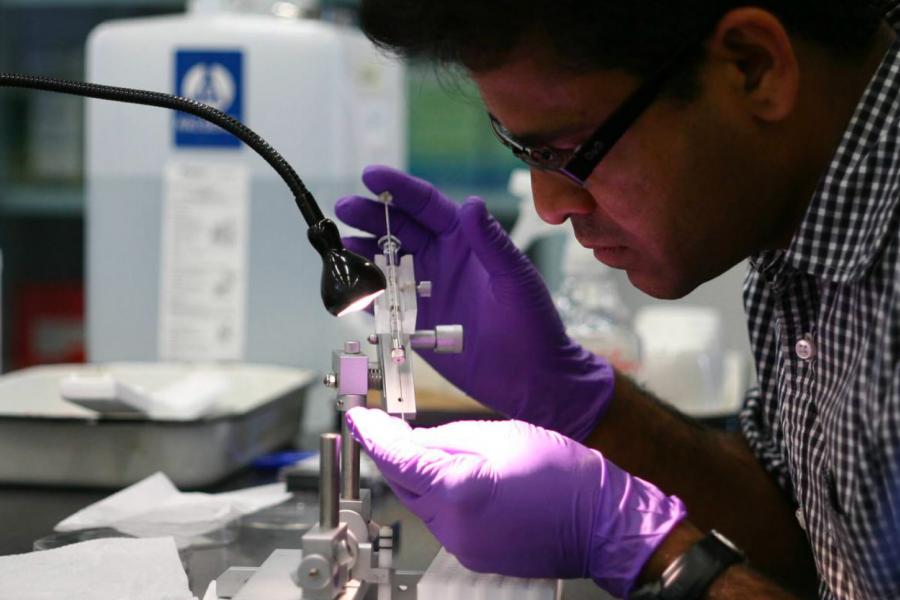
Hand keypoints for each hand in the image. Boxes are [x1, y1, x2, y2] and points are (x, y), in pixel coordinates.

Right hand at [336, 165, 613, 441]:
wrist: (533, 379)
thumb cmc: (534, 325)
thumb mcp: (515, 279)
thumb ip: (491, 243)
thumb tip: (471, 204)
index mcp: (467, 241)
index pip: (428, 206)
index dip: (399, 189)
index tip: (370, 176)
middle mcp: (443, 260)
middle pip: (400, 229)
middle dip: (371, 216)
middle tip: (344, 209)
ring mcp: (428, 290)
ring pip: (387, 262)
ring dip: (363, 251)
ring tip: (338, 246)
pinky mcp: (418, 322)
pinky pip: (386, 301)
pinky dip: (366, 292)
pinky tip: (347, 286)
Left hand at [345, 408, 686, 596]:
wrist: (601, 523)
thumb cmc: (564, 475)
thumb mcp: (503, 435)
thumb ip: (449, 438)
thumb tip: (413, 439)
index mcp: (458, 490)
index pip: (397, 459)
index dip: (373, 435)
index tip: (358, 418)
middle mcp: (453, 526)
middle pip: (404, 484)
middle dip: (396, 453)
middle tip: (389, 425)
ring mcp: (462, 547)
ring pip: (422, 503)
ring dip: (421, 476)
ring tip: (441, 449)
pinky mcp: (473, 556)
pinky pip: (443, 520)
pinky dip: (442, 497)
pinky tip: (461, 478)